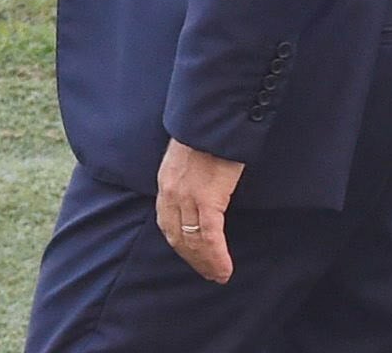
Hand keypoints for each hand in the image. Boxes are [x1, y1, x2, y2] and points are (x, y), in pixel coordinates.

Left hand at [155, 137, 244, 282]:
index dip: (180, 244)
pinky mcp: (207, 198)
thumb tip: (201, 186)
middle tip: (207, 273)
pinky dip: (216, 256)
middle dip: (192, 259)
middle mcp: (171, 193)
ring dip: (205, 263)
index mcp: (166, 182)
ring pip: (193, 242)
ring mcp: (187, 197)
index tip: (192, 257)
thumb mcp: (188, 155)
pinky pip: (209, 236)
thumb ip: (189, 174)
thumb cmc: (207, 131)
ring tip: (218, 275)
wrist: (213, 116)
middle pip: (178, 237)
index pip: (167, 223)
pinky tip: (224, 268)